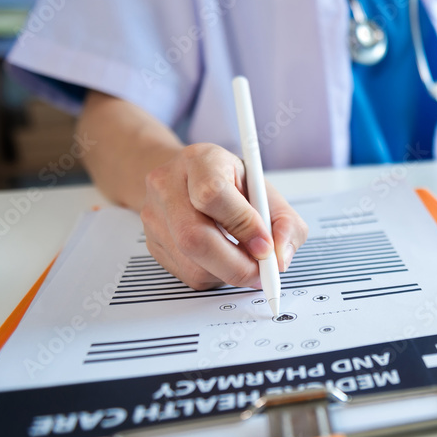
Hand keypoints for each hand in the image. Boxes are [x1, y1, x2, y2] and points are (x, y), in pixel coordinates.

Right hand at [140, 143, 308, 289]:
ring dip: (228, 273)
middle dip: (237, 264)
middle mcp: (168, 185)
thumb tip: (280, 258)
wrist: (187, 177)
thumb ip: (284, 222)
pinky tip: (224, 260)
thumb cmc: (230, 182)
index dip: (244, 226)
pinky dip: (214, 276)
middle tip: (263, 271)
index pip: (213, 195)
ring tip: (246, 261)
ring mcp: (154, 215)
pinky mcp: (152, 242)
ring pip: (191, 263)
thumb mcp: (264, 190)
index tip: (266, 247)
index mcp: (201, 161)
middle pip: (194, 236)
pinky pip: (186, 274)